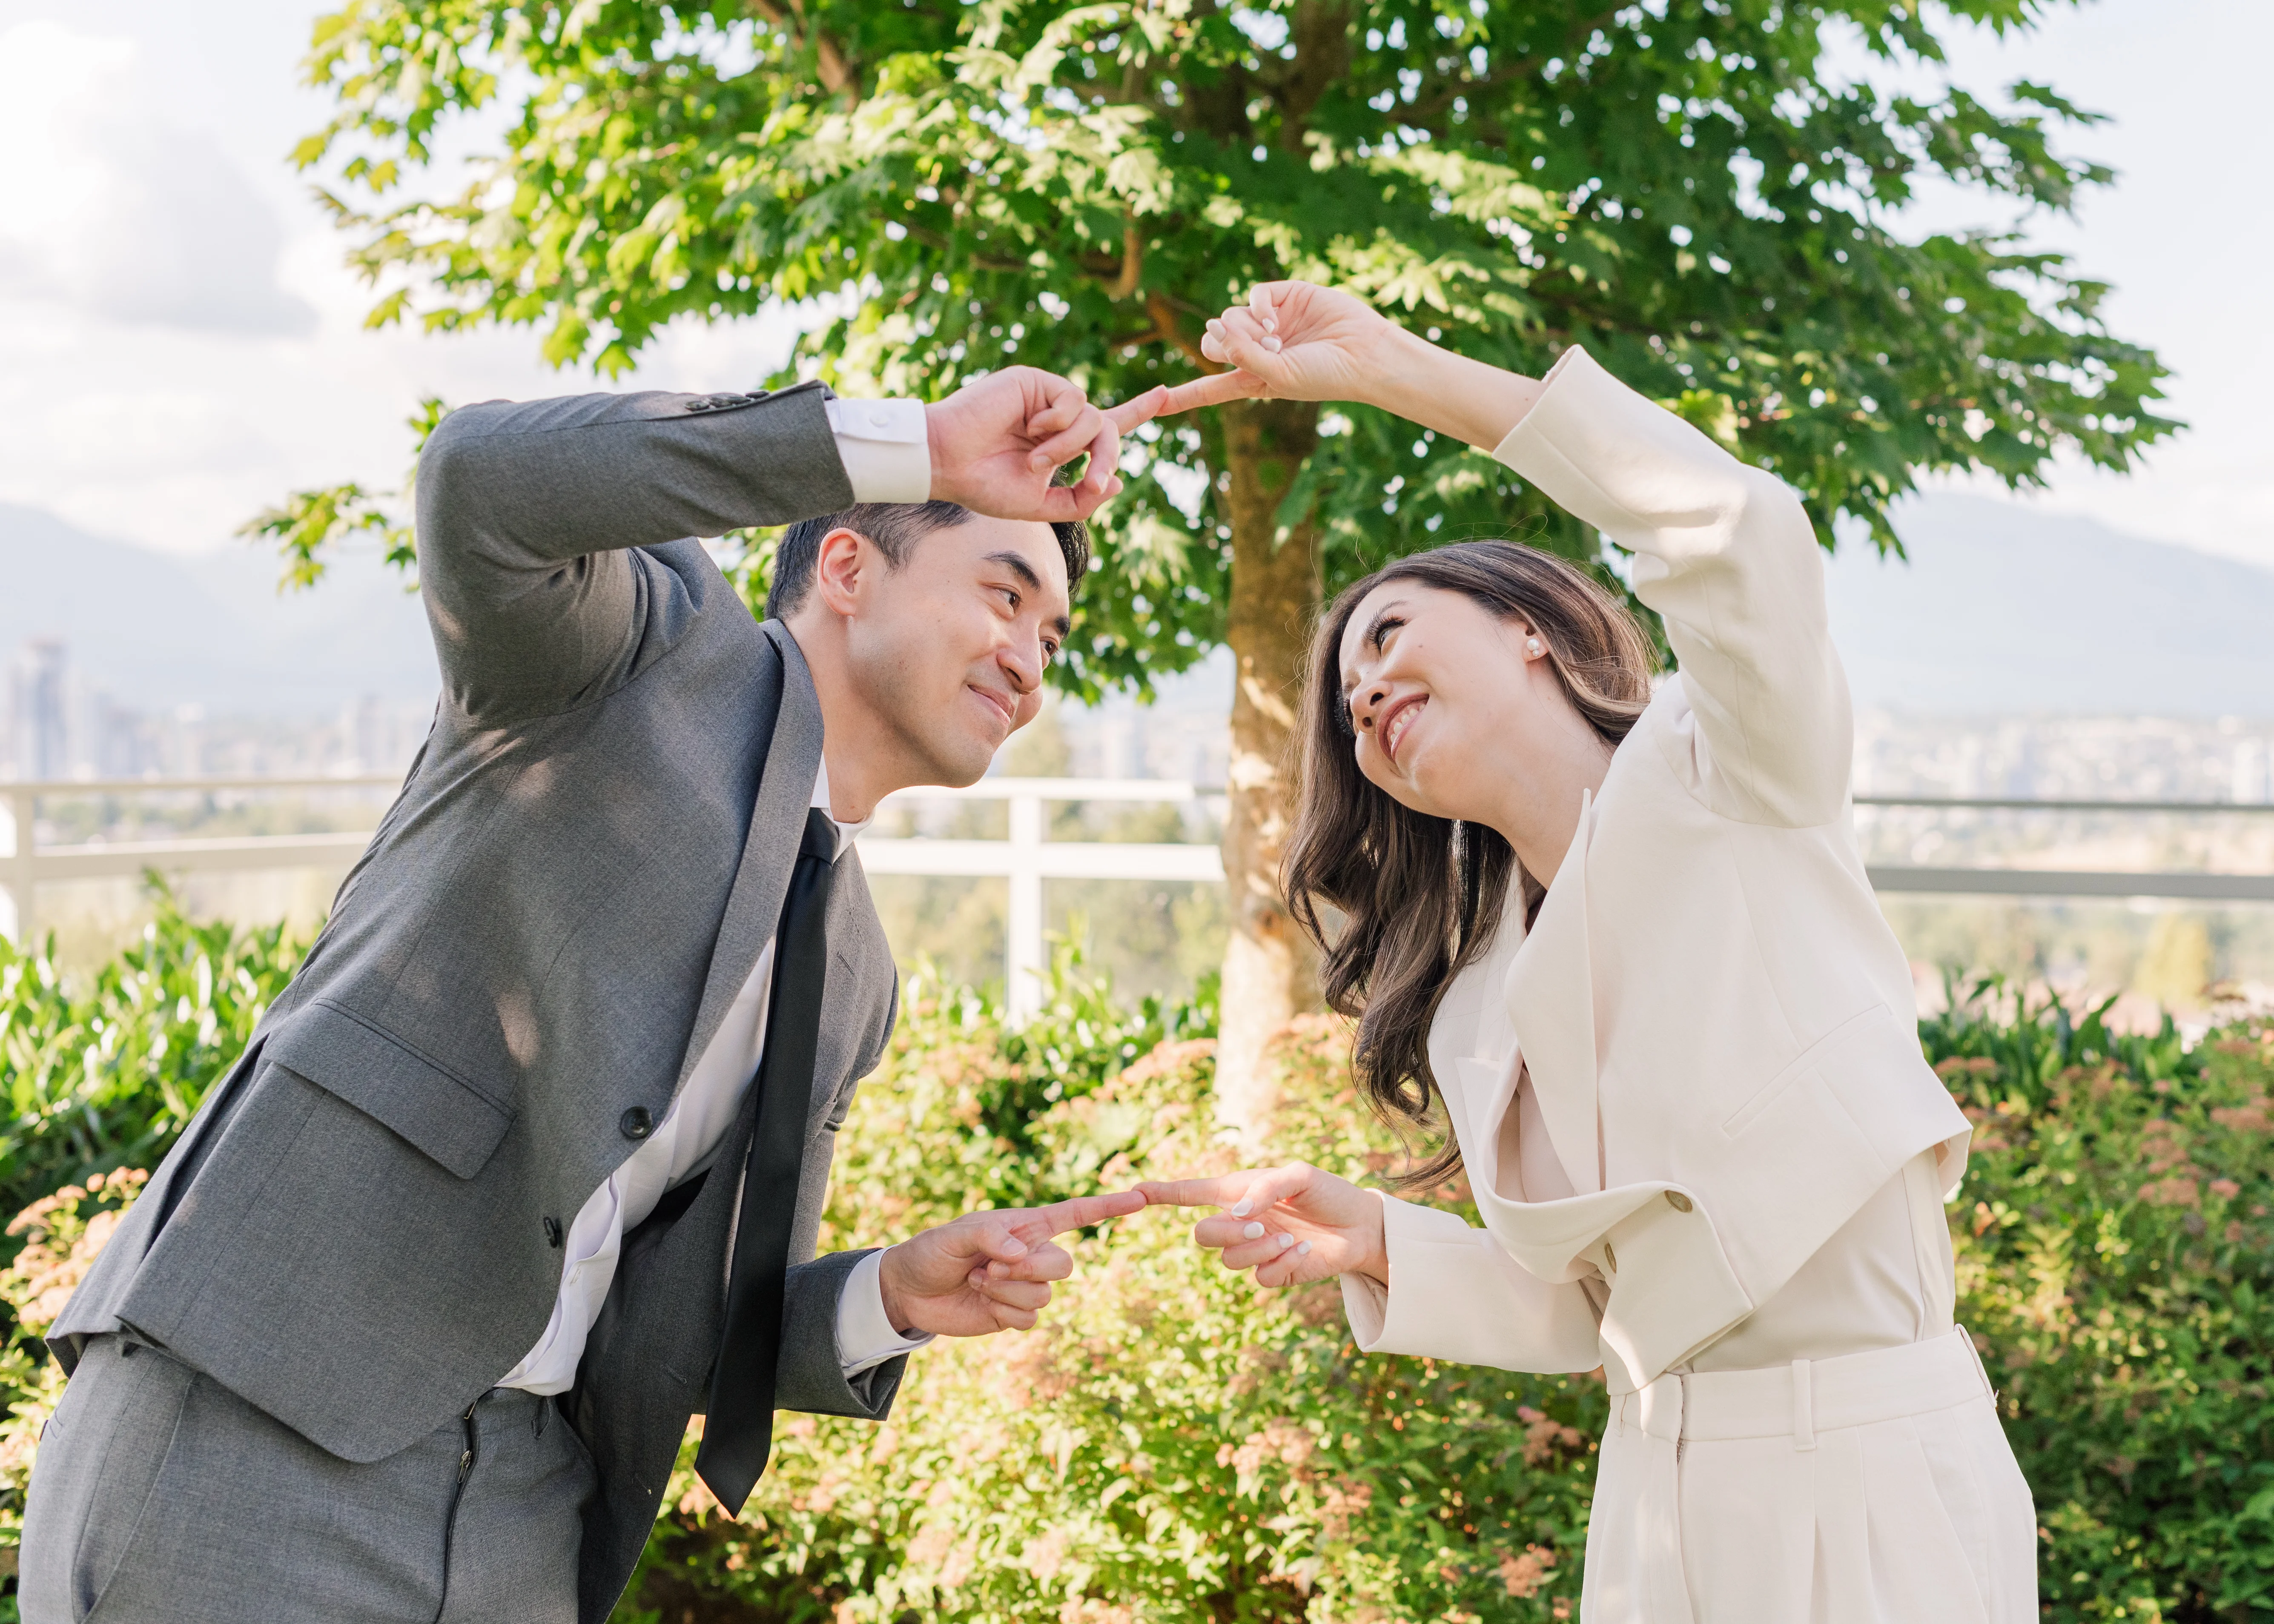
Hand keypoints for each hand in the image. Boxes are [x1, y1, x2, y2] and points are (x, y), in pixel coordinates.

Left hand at [877, 1189, 1144, 1336]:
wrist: (911, 1291)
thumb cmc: (933, 1251)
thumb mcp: (955, 1233)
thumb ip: (990, 1235)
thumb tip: (1021, 1254)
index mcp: (1027, 1225)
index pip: (1077, 1214)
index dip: (1109, 1207)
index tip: (1141, 1198)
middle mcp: (1032, 1254)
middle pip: (1064, 1265)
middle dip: (1032, 1269)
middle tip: (993, 1267)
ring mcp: (1025, 1286)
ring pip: (1045, 1294)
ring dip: (1006, 1290)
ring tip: (978, 1280)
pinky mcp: (1013, 1314)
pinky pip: (1029, 1319)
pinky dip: (1004, 1311)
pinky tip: (982, 1301)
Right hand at [924, 368, 1130, 522]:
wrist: (948, 463)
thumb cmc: (984, 485)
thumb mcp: (1041, 505)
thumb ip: (1082, 498)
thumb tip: (1120, 482)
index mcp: (1060, 446)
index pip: (1106, 428)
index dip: (1137, 411)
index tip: (1164, 394)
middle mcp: (1057, 420)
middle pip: (1108, 430)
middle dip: (1108, 458)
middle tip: (1094, 483)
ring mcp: (1047, 399)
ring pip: (1093, 419)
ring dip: (1070, 448)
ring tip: (1035, 459)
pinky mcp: (1036, 381)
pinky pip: (1074, 400)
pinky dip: (1059, 423)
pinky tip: (1030, 428)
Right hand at [1139, 1163, 1386, 1289]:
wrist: (1361, 1226)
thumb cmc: (1328, 1193)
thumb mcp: (1300, 1175)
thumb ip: (1266, 1187)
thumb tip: (1238, 1214)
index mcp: (1238, 1192)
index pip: (1190, 1193)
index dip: (1161, 1193)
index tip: (1134, 1191)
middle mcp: (1240, 1222)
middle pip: (1202, 1235)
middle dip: (1225, 1233)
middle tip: (1259, 1226)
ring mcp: (1255, 1250)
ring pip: (1229, 1260)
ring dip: (1259, 1250)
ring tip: (1291, 1239)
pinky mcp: (1274, 1274)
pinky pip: (1260, 1278)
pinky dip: (1281, 1264)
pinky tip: (1302, 1252)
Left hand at [1195, 281, 1402, 407]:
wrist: (1363, 353)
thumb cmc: (1325, 375)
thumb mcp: (1277, 376)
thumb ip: (1243, 356)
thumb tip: (1214, 327)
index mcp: (1253, 379)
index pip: (1210, 388)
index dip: (1182, 397)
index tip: (1154, 403)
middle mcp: (1257, 350)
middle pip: (1212, 343)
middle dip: (1222, 343)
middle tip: (1252, 346)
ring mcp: (1270, 322)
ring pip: (1228, 316)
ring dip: (1244, 326)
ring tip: (1275, 336)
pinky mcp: (1284, 296)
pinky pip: (1252, 295)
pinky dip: (1257, 305)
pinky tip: (1275, 318)